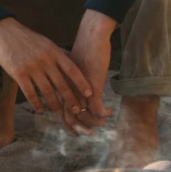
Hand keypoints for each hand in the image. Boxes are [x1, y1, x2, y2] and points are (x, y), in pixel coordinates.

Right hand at [0, 18, 92, 123]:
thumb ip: (58, 55)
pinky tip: (41, 109)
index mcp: (53, 51)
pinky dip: (36, 103)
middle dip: (71, 99)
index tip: (90, 94)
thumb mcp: (46, 43)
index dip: (81, 83)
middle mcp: (44, 60)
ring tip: (60, 114)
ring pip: (46, 91)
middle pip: (61, 83)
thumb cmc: (27, 38)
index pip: (72, 69)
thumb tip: (73, 66)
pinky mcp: (18, 73)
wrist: (4, 32)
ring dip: (55, 104)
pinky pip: (30, 92)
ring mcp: (31, 67)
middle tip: (78, 110)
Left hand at [63, 9, 115, 132]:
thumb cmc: (83, 51)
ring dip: (94, 123)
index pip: (61, 110)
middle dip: (80, 128)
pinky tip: (108, 112)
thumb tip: (72, 90)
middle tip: (90, 134)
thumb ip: (70, 80)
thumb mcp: (72, 68)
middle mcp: (68, 90)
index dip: (69, 123)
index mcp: (61, 86)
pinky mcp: (92, 87)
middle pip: (70, 116)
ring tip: (102, 123)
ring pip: (84, 115)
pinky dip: (103, 114)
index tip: (76, 131)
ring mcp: (79, 89)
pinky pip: (97, 109)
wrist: (91, 37)